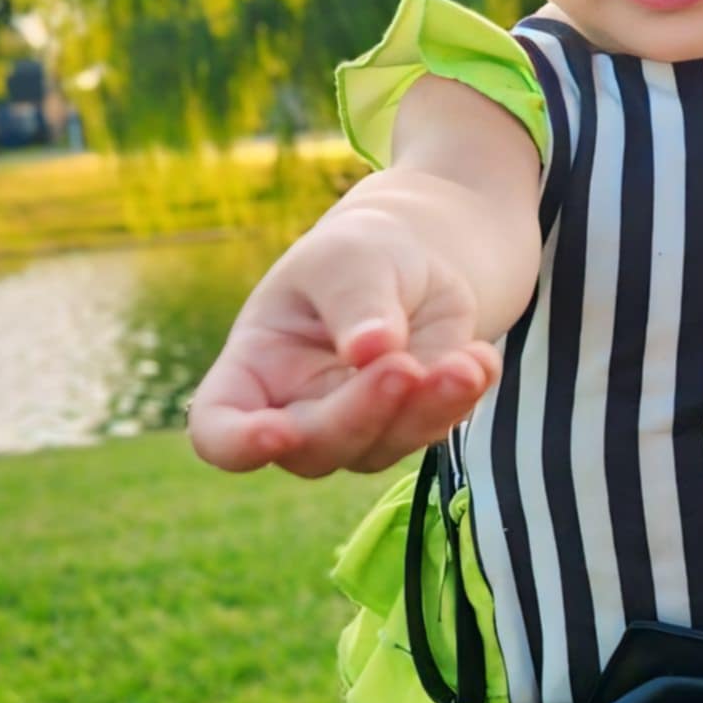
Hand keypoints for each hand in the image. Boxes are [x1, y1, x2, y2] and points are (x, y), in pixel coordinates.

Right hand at [187, 204, 500, 478]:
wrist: (421, 256)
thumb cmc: (360, 253)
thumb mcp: (350, 257)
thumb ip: (354, 302)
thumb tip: (372, 351)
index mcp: (254, 369)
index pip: (218, 427)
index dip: (237, 442)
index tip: (275, 432)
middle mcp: (297, 411)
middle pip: (312, 447)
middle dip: (359, 413)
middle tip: (404, 367)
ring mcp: (358, 427)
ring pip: (382, 448)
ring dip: (425, 411)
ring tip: (465, 362)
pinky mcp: (413, 425)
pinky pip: (436, 429)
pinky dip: (462, 398)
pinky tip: (483, 360)